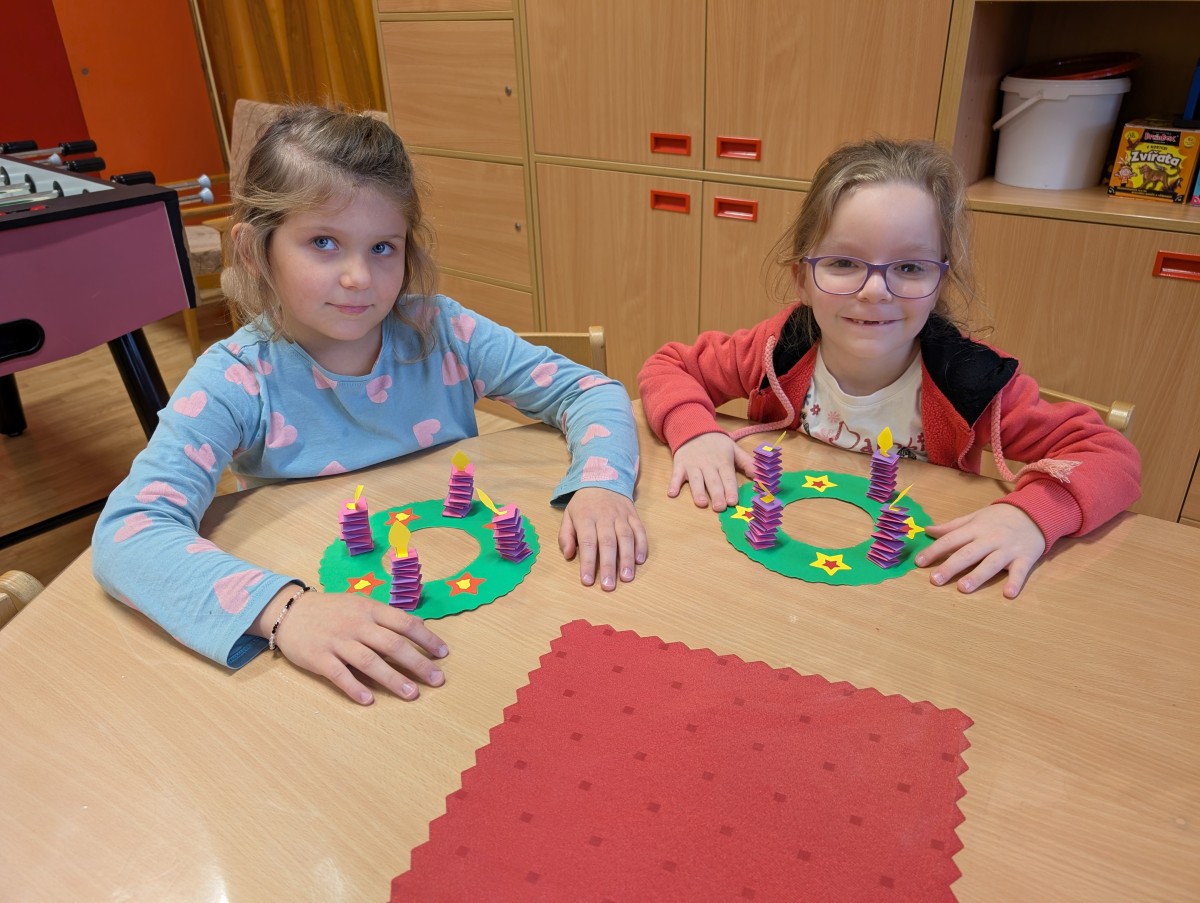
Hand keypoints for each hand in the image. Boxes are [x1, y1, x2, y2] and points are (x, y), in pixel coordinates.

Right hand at [262, 589, 448, 704]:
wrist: (289, 611)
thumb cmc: (332, 611)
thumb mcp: (359, 605)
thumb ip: (383, 619)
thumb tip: (416, 631)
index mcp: (370, 609)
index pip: (405, 623)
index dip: (426, 638)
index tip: (443, 654)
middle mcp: (357, 624)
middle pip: (393, 644)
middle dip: (417, 663)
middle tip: (436, 680)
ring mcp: (337, 640)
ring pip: (370, 661)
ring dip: (392, 679)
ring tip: (411, 694)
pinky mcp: (319, 657)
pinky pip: (339, 674)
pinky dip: (354, 687)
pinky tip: (368, 700)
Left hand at [560, 487, 648, 590]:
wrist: (603, 478)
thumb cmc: (584, 504)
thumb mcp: (568, 515)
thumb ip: (566, 536)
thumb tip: (569, 555)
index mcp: (585, 518)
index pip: (587, 542)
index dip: (588, 562)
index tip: (587, 581)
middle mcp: (605, 517)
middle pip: (608, 542)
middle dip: (609, 565)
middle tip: (609, 586)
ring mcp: (621, 516)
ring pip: (626, 537)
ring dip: (627, 558)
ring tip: (627, 577)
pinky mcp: (633, 515)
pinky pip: (640, 530)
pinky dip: (642, 545)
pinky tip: (640, 560)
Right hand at [667, 432, 754, 511]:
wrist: (693, 428)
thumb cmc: (717, 444)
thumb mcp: (734, 449)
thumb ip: (748, 463)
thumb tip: (762, 477)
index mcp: (723, 461)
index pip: (728, 476)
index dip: (730, 489)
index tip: (733, 501)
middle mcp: (708, 464)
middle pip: (713, 481)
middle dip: (717, 494)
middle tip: (720, 507)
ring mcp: (692, 465)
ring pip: (696, 480)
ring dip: (698, 491)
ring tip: (701, 503)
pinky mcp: (679, 465)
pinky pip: (676, 475)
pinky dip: (673, 484)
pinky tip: (672, 493)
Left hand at [915, 503, 1046, 598]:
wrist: (1035, 512)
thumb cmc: (999, 517)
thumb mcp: (975, 517)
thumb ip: (952, 526)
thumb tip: (927, 530)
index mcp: (975, 528)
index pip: (951, 539)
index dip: (934, 550)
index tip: (919, 562)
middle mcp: (990, 539)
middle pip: (968, 553)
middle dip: (951, 566)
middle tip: (935, 580)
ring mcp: (1008, 549)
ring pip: (990, 564)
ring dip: (977, 576)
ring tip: (963, 588)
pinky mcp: (1025, 558)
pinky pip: (1020, 571)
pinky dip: (1015, 582)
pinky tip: (1008, 594)